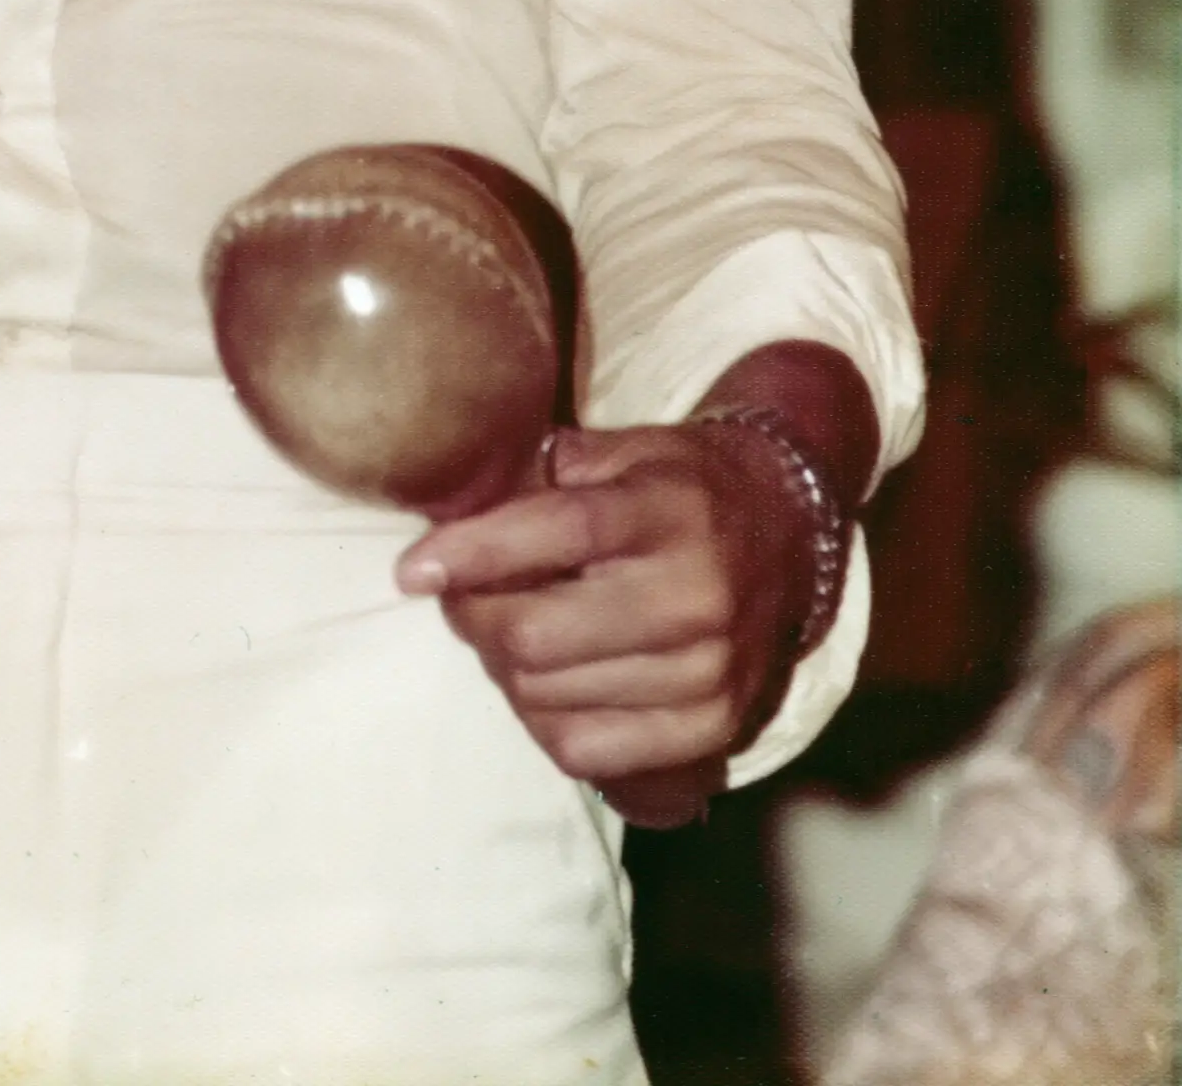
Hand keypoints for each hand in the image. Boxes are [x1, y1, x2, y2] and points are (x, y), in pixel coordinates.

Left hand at [396, 419, 814, 823]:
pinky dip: (542, 720)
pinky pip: (586, 749)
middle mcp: (691, 596)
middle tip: (460, 596)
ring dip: (503, 668)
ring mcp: (706, 671)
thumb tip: (455, 512)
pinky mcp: (713, 727)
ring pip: (549, 696)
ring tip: (506, 633)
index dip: (469, 554)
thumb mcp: (624, 450)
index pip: (553, 533)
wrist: (788, 531)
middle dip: (473, 618)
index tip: (411, 571)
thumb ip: (546, 474)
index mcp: (664, 513)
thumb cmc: (681, 485)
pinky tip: (544, 682)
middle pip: (536, 635)